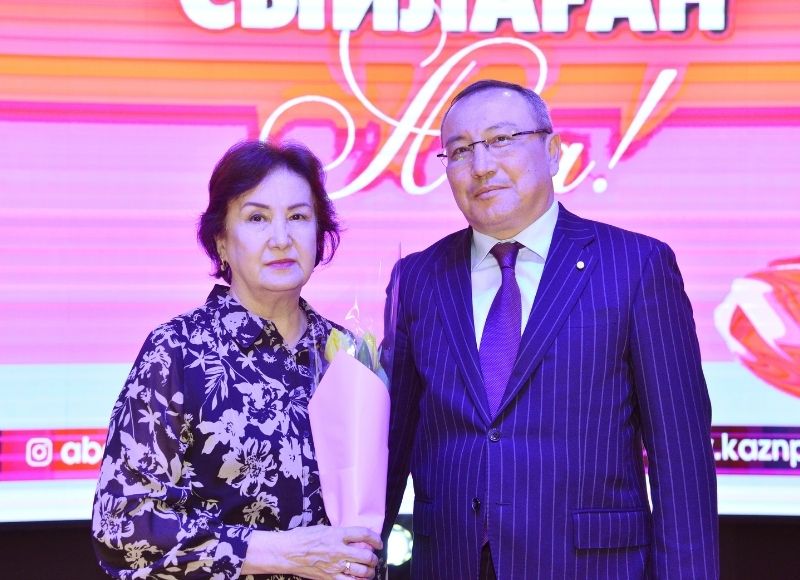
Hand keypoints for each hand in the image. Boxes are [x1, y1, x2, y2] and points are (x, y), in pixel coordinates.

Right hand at [242, 525, 382, 578]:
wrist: (287, 552)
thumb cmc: (301, 538)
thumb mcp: (323, 529)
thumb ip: (339, 533)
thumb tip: (353, 537)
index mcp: (337, 534)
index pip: (364, 534)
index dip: (376, 538)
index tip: (378, 542)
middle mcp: (339, 550)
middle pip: (367, 555)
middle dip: (374, 558)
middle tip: (373, 558)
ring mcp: (335, 566)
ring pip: (362, 571)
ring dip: (370, 571)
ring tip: (369, 570)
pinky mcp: (329, 578)